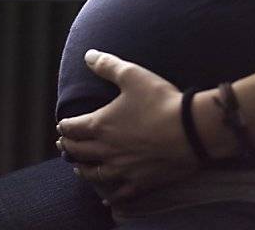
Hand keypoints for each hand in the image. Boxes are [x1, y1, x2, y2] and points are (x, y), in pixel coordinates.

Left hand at [57, 50, 199, 206]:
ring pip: (93, 174)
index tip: (62, 126)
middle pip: (78, 152)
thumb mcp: (132, 75)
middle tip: (64, 146)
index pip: (72, 128)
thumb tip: (88, 55)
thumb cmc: (161, 101)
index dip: (64, 127)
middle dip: (68, 148)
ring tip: (78, 168)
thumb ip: (108, 65)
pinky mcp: (140, 183)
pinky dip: (109, 195)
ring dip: (82, 170)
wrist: (192, 131)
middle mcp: (106, 150)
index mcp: (100, 125)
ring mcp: (122, 169)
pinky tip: (106, 198)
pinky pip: (119, 194)